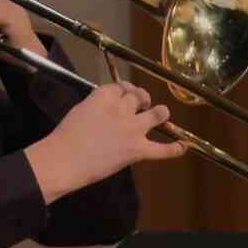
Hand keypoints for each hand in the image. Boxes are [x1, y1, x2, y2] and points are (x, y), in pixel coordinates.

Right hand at [25, 81, 186, 203]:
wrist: (64, 161)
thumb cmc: (65, 137)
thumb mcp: (80, 110)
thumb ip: (97, 105)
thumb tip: (107, 109)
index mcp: (104, 96)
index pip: (122, 87)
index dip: (125, 91)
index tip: (125, 95)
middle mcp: (122, 108)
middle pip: (140, 96)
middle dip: (141, 99)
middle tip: (140, 106)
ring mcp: (133, 129)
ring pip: (158, 114)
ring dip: (160, 113)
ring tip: (160, 115)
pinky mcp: (138, 150)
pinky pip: (162, 150)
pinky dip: (174, 149)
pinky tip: (183, 146)